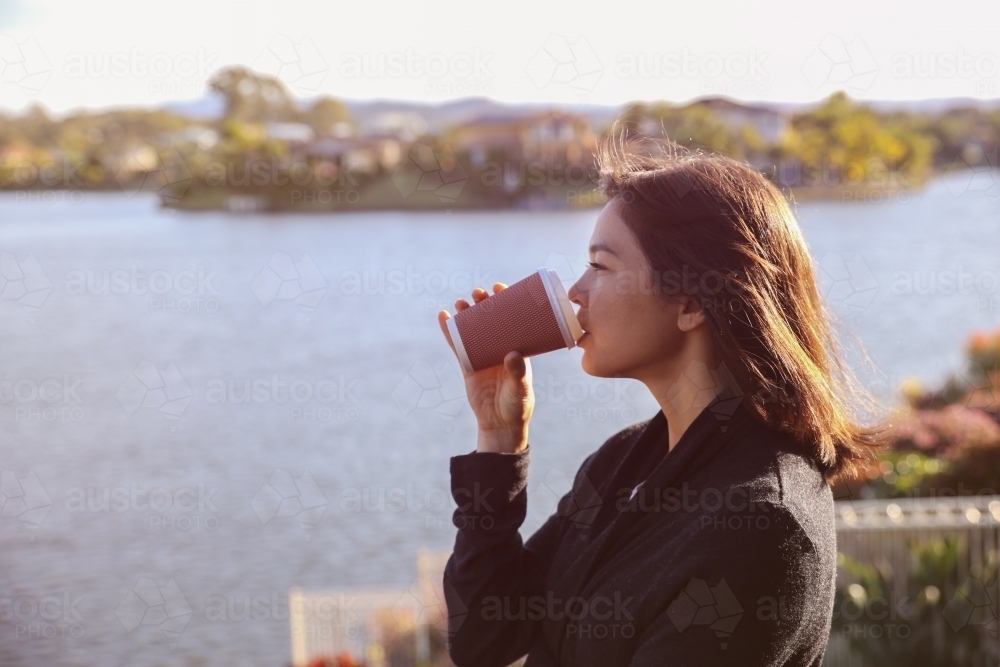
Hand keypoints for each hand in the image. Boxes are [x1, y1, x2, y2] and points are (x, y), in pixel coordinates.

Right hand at [438, 283, 534, 453]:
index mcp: (517, 346)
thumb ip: (518, 373)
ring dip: (466, 313)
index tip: (501, 288)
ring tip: (461, 302)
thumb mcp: (521, 389)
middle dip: (483, 303)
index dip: (507, 300)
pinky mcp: (467, 364)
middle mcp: (500, 346)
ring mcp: (482, 353)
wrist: (499, 424)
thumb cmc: (517, 406)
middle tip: (479, 294)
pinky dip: (449, 330)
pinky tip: (443, 316)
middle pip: (490, 318)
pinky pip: (457, 344)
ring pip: (472, 328)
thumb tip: (513, 355)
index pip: (513, 318)